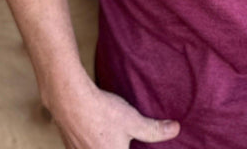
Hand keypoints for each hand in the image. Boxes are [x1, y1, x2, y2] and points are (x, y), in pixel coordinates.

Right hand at [47, 76, 179, 147]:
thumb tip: (176, 129)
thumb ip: (155, 130)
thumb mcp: (133, 121)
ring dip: (107, 144)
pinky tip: (98, 132)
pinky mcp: (71, 147)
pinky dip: (94, 144)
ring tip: (111, 135)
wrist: (70, 102)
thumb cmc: (104, 113)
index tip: (134, 144)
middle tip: (126, 137)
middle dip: (123, 145)